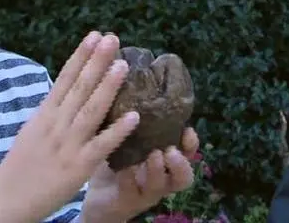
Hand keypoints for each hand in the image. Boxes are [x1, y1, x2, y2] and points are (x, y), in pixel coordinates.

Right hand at [0, 32, 140, 222]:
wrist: (7, 197)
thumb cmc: (21, 166)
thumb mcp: (32, 131)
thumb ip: (51, 113)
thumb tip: (66, 93)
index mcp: (45, 114)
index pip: (65, 78)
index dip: (81, 55)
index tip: (94, 35)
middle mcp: (56, 124)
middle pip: (79, 87)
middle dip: (96, 61)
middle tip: (112, 37)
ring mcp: (67, 144)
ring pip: (91, 110)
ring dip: (108, 86)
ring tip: (124, 65)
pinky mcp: (78, 166)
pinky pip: (101, 145)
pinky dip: (118, 130)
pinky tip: (135, 117)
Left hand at [81, 128, 199, 222]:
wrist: (96, 196)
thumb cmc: (115, 163)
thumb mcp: (126, 141)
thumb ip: (134, 122)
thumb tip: (133, 88)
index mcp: (163, 162)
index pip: (186, 154)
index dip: (191, 144)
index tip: (188, 129)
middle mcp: (160, 179)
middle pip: (184, 177)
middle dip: (181, 163)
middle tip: (170, 149)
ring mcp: (144, 192)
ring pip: (160, 186)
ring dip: (157, 170)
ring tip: (153, 155)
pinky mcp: (126, 200)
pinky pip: (130, 190)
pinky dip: (128, 177)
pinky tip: (122, 167)